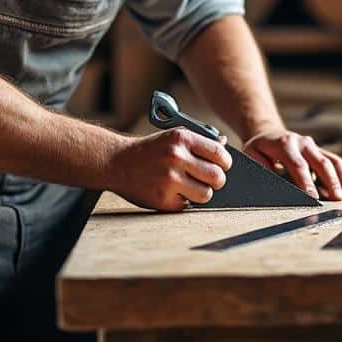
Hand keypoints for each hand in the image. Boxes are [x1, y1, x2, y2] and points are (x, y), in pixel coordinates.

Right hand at [102, 128, 232, 211]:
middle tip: (208, 179)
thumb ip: (199, 140)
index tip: (222, 166)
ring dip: (201, 193)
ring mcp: (169, 180)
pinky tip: (173, 192)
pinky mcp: (162, 199)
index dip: (225, 162)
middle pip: (217, 177)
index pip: (219, 153)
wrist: (117, 162)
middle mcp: (176, 158)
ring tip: (190, 187)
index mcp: (182, 139)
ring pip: (206, 194)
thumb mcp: (173, 136)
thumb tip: (225, 144)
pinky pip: (188, 205)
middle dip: (216, 180)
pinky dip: (183, 201)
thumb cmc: (150, 149)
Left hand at [243, 128, 341, 200]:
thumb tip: (273, 184)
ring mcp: (314, 146)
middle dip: (330, 182)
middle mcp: (303, 143)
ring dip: (340, 178)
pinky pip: (336, 161)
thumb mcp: (252, 154)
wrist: (269, 133)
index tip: (312, 197)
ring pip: (332, 161)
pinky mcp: (321, 151)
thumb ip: (262, 168)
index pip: (298, 165)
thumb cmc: (260, 148)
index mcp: (285, 144)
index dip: (306, 182)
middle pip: (320, 162)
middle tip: (336, 199)